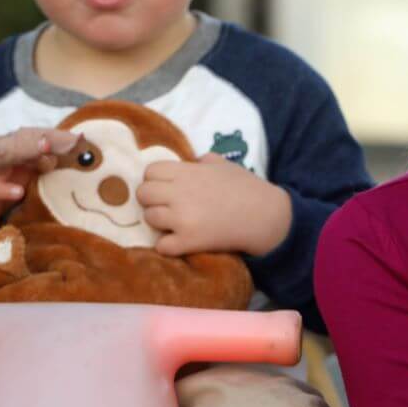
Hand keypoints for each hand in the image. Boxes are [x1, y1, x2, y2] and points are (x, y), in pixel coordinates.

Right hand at [0, 128, 79, 224]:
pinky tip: (18, 192)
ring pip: (2, 154)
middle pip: (22, 138)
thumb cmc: (4, 181)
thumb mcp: (28, 169)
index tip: (82, 139)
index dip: (61, 135)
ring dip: (25, 150)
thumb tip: (82, 151)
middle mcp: (0, 148)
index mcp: (14, 142)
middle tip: (71, 141)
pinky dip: (3, 190)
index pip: (40, 134)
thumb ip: (50, 160)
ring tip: (46, 151)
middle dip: (46, 137)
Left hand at [137, 153, 292, 256]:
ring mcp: (183, 218)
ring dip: (159, 222)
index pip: (150, 171)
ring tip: (175, 223)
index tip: (167, 186)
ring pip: (148, 218)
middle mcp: (180, 193)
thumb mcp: (225, 164)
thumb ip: (203, 161)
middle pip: (143, 193)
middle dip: (152, 199)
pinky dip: (168, 245)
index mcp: (188, 172)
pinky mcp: (189, 241)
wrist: (264, 215)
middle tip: (168, 205)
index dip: (156, 179)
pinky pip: (161, 245)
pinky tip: (181, 241)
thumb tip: (191, 161)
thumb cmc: (247, 187)